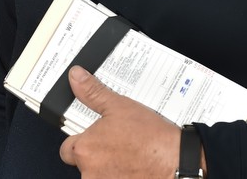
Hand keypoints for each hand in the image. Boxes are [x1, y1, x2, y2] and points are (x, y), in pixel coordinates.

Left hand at [58, 66, 181, 177]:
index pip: (68, 148)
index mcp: (85, 149)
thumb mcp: (119, 106)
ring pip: (98, 176)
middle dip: (95, 157)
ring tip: (128, 156)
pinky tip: (134, 169)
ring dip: (108, 169)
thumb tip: (76, 78)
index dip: (81, 141)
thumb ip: (92, 93)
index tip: (94, 138)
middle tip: (115, 146)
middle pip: (83, 165)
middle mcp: (90, 173)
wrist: (179, 162)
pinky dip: (121, 176)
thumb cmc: (152, 138)